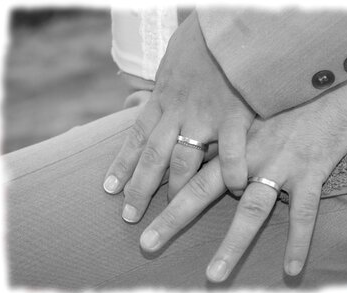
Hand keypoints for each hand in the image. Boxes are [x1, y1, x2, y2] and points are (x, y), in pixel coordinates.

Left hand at [103, 10, 253, 222]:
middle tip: (129, 215)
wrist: (229, 22)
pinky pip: (233, 149)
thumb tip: (135, 98)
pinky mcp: (236, 113)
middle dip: (140, 188)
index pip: (136, 136)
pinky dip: (233, 170)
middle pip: (154, 156)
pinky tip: (235, 190)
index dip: (122, 164)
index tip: (110, 189)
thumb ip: (157, 86)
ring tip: (171, 216)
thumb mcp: (170, 60)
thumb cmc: (202, 40)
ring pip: (185, 160)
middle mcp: (178, 111)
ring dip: (177, 190)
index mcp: (163, 97)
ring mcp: (206, 114)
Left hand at [138, 62, 346, 281]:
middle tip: (146, 245)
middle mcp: (248, 151)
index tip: (128, 206)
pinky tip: (291, 270)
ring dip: (232, 245)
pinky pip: (306, 211)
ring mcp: (279, 160)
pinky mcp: (313, 168)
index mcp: (229, 136)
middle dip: (173, 218)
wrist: (332, 77)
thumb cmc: (289, 92)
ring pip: (252, 208)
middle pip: (203, 188)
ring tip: (213, 275)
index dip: (153, 184)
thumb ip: (223, 122)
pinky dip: (299, 242)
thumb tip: (199, 134)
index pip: (183, 163)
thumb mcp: (250, 102)